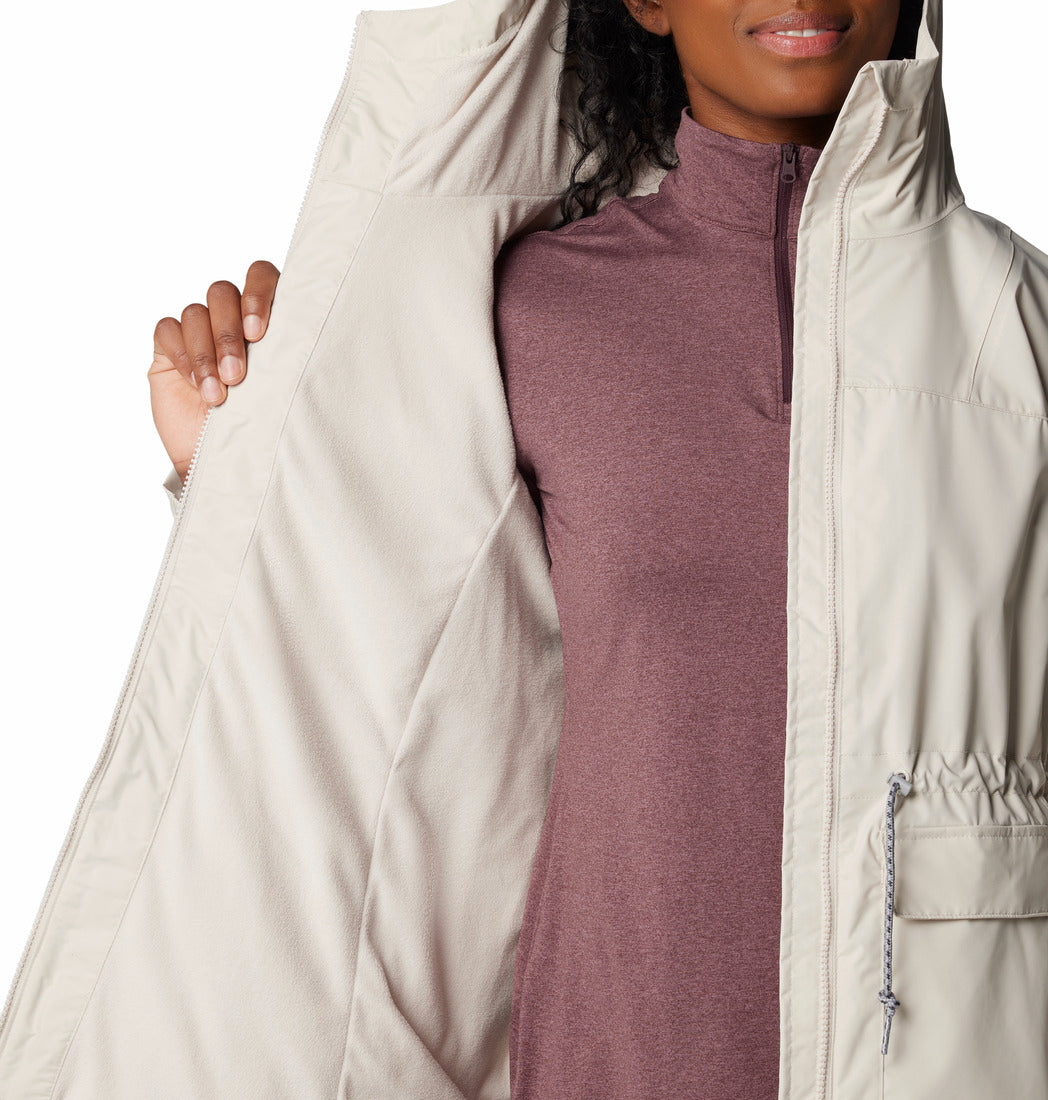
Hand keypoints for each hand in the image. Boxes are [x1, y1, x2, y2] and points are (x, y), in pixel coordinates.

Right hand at [148, 259, 280, 481]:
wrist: (228, 462)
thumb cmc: (264, 426)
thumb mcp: (283, 391)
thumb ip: (291, 358)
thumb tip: (317, 340)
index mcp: (266, 318)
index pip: (261, 276)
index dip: (258, 295)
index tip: (259, 334)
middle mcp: (232, 316)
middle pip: (223, 293)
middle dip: (228, 334)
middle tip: (238, 376)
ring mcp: (199, 329)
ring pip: (196, 313)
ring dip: (207, 353)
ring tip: (217, 395)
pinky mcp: (170, 346)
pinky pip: (168, 330)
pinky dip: (183, 355)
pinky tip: (194, 385)